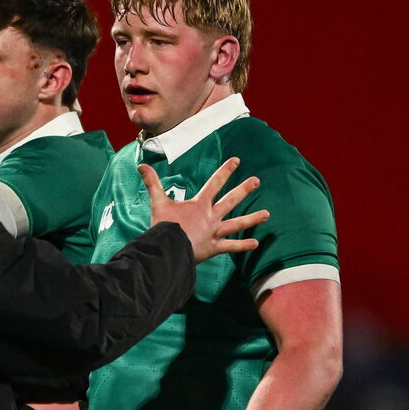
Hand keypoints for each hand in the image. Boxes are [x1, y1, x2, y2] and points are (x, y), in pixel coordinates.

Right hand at [140, 157, 268, 263]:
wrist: (167, 248)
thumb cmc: (162, 226)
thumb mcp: (157, 202)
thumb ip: (152, 183)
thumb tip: (141, 166)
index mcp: (199, 205)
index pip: (214, 183)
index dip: (225, 171)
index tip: (236, 161)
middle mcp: (210, 217)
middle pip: (230, 200)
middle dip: (244, 189)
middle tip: (256, 181)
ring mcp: (213, 233)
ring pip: (236, 224)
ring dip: (252, 219)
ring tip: (267, 214)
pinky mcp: (213, 248)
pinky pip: (230, 247)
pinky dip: (242, 246)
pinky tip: (255, 244)